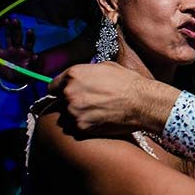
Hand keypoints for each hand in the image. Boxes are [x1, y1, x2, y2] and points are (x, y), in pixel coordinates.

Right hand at [0, 17, 37, 84]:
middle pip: (18, 36)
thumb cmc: (25, 74)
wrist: (14, 79)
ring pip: (8, 37)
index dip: (30, 37)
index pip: (29, 42)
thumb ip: (33, 63)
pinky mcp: (1, 54)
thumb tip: (36, 56)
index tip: (29, 30)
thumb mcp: (31, 71)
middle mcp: (18, 48)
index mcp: (26, 52)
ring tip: (7, 20)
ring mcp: (9, 50)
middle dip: (17, 28)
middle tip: (16, 20)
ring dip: (7, 29)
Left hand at [49, 62, 177, 135]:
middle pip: (59, 101)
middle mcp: (69, 92)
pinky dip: (85, 125)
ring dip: (77, 115)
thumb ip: (86, 73)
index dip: (61, 90)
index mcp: (73, 74)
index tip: (68, 94)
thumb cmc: (128, 82)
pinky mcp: (81, 126)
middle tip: (89, 103)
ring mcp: (74, 111)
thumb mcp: (105, 67)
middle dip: (71, 102)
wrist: (142, 102)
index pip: (52, 86)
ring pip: (67, 116)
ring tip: (96, 112)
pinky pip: (77, 127)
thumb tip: (79, 78)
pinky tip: (100, 119)